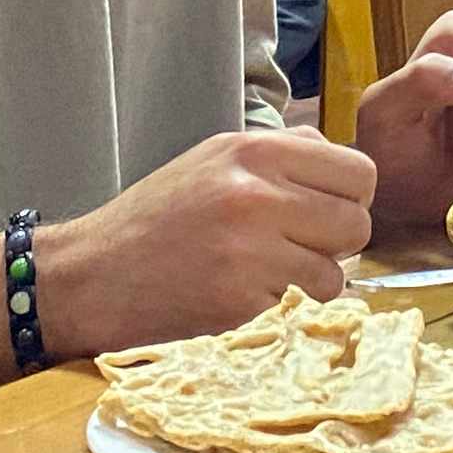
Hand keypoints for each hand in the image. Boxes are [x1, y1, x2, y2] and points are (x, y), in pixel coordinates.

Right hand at [32, 125, 383, 356]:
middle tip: (301, 246)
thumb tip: (337, 158)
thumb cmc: (157, 215)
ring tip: (273, 271)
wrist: (94, 273)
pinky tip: (244, 291)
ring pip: (337, 270)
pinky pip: (301, 301)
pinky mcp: (242, 297)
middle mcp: (258, 192)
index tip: (325, 211)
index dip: (351, 196)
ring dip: (315, 277)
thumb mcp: (214, 159)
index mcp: (255, 150)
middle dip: (338, 241)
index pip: (359, 171)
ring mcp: (252, 247)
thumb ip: (280, 154)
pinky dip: (282, 302)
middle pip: (358, 221)